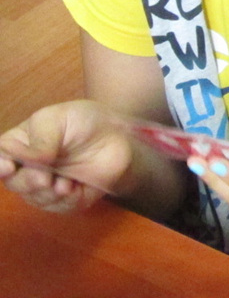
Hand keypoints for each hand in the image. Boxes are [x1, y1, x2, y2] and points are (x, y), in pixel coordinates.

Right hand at [0, 101, 133, 212]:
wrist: (119, 135)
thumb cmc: (83, 121)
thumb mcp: (59, 118)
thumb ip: (41, 138)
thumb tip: (30, 159)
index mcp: (18, 146)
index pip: (0, 158)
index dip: (0, 166)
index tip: (9, 168)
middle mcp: (27, 169)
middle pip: (15, 183)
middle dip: (28, 183)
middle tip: (45, 178)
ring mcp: (46, 186)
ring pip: (36, 198)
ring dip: (50, 193)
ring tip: (66, 183)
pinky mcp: (67, 199)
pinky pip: (60, 207)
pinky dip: (67, 200)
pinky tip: (75, 188)